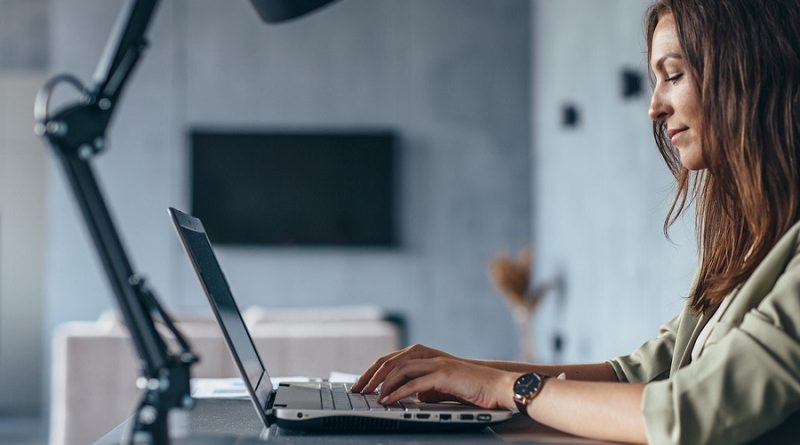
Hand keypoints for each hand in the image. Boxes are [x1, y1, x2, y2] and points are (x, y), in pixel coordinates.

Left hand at [377, 357, 517, 409]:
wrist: (497, 386)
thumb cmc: (472, 388)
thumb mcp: (443, 387)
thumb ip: (426, 388)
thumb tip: (411, 396)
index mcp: (427, 357)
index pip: (393, 360)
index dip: (375, 371)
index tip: (363, 383)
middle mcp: (428, 356)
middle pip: (391, 361)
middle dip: (371, 375)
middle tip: (358, 389)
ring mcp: (435, 363)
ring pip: (400, 369)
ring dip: (382, 384)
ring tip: (371, 396)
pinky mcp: (443, 374)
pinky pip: (414, 383)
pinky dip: (398, 392)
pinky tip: (388, 400)